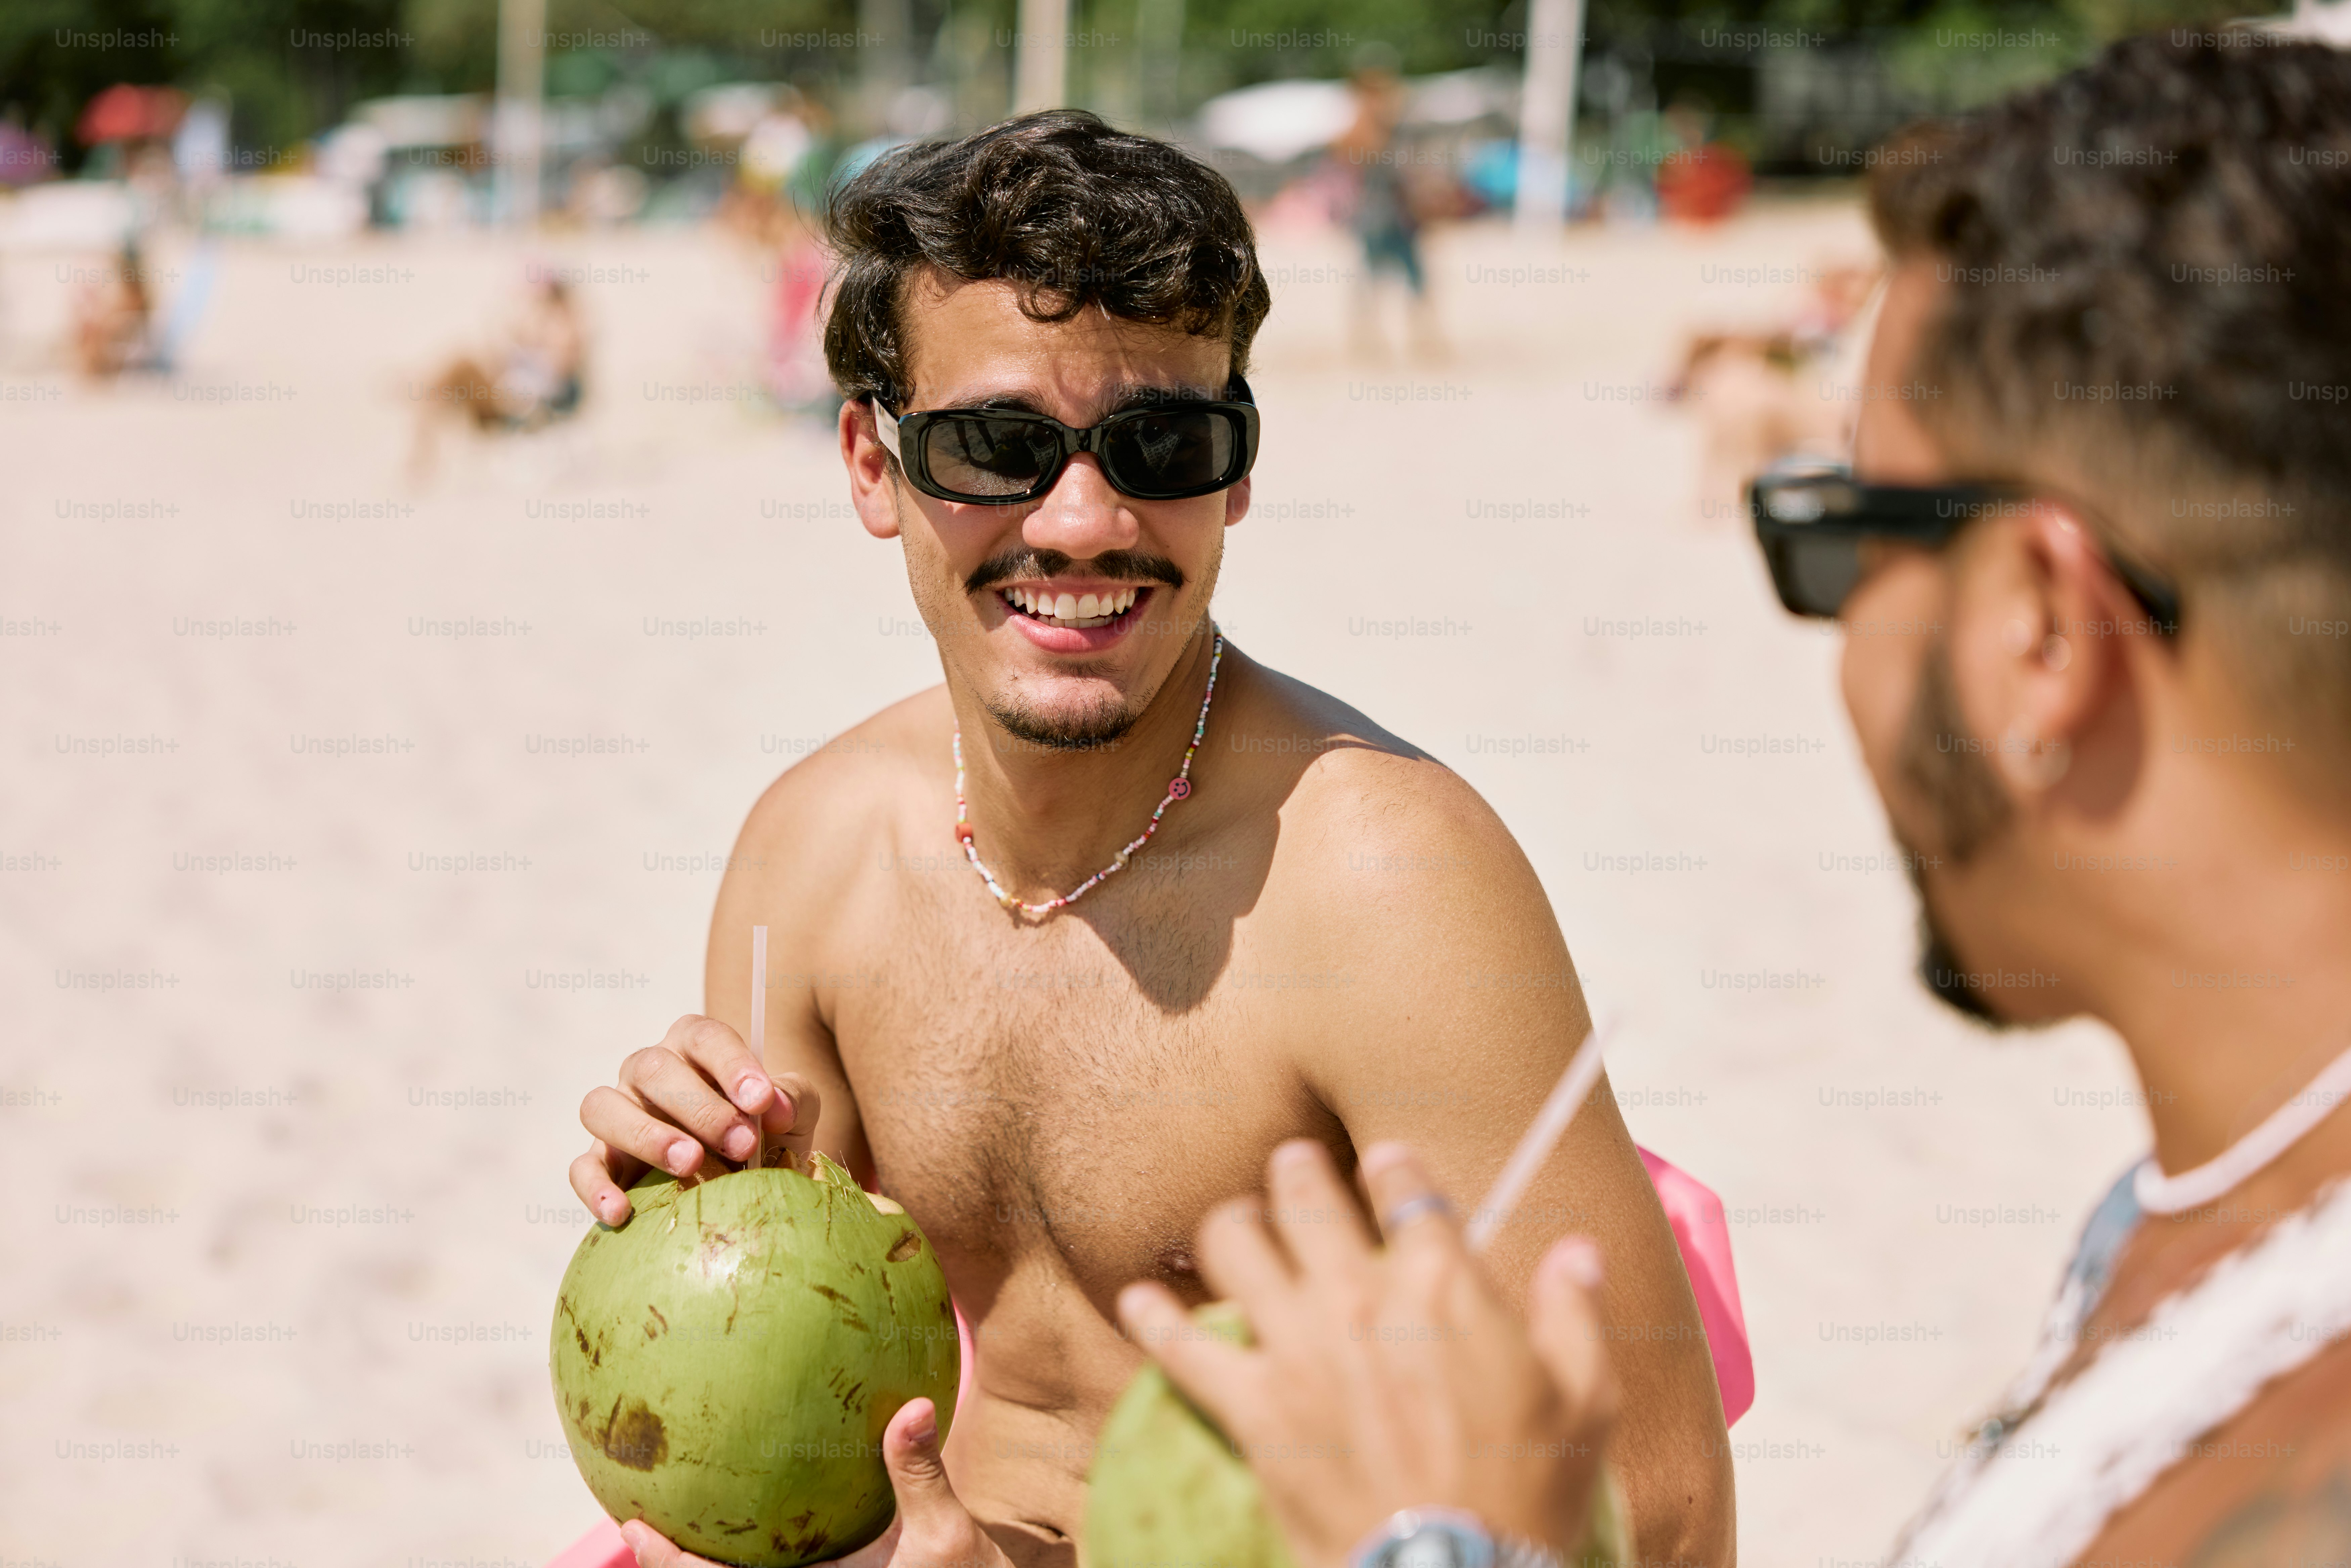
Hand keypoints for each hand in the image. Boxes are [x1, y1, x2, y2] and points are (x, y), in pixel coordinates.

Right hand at [569, 1013, 822, 1225]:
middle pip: (654, 1068)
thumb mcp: (792, 1111)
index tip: (762, 1100)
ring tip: (690, 1164)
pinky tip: (622, 1212)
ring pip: (603, 1107)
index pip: (705, 1037)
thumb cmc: (767, 1132)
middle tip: (742, 1144)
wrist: (744, 1178)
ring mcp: (619, 1113)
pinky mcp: (601, 1161)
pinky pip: (582, 1167)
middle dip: (700, 1106)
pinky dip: (596, 1188)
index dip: (732, 1064)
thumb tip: (778, 1105)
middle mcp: (648, 1072)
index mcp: (694, 1047)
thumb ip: (792, 1098)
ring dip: (646, 1134)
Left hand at [617, 1399, 1014, 1567]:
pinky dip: (758, 1552)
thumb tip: (913, 1407)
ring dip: (708, 1561)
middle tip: (634, 1519)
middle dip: (672, 1564)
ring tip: (677, 1514)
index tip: (630, 1527)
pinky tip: (757, 1511)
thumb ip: (920, 1474)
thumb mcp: (951, 1537)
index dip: (669, 1564)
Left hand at [1116, 1140, 1616, 1567]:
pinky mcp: (1254, 1406)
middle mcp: (1362, 1297)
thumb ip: (1574, 1315)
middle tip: (1292, 1166)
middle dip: (1296, 1171)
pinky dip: (1155, 1317)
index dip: (1392, 1167)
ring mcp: (1300, 1348)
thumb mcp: (1585, 1400)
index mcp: (1443, 1283)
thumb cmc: (1529, 1493)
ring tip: (1234, 1226)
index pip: (1405, 1188)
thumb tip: (1577, 1254)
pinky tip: (1139, 1299)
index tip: (1384, 1162)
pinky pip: (1182, 1347)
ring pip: (1236, 1245)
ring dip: (1231, 1226)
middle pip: (1306, 1196)